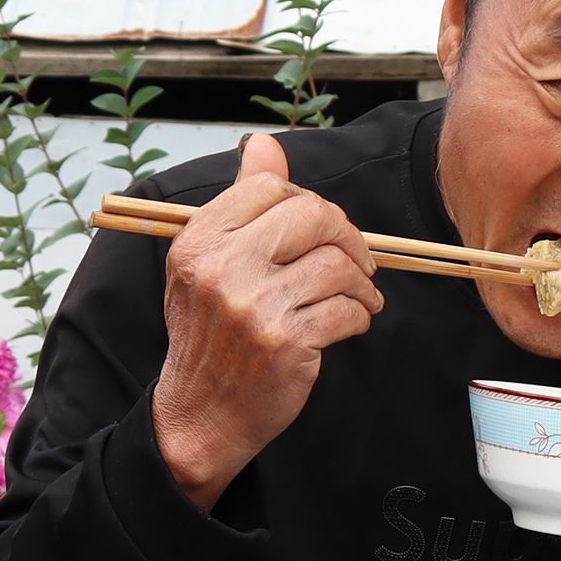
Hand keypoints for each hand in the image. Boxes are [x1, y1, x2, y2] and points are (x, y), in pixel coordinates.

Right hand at [148, 134, 381, 509]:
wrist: (202, 414)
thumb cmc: (211, 336)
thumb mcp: (207, 265)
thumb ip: (240, 204)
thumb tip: (265, 145)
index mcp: (199, 241)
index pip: (270, 188)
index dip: (308, 204)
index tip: (320, 231)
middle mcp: (222, 268)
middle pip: (313, 215)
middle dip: (347, 237)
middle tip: (355, 263)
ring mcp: (255, 306)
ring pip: (338, 264)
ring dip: (361, 283)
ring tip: (357, 299)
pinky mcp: (287, 342)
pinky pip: (348, 310)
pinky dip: (359, 316)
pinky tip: (349, 324)